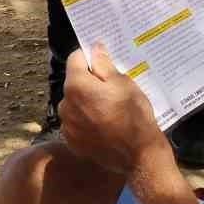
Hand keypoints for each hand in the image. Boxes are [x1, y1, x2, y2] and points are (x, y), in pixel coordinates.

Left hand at [59, 44, 169, 176]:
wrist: (138, 155)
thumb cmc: (133, 114)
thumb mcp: (123, 83)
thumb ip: (104, 64)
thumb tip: (94, 48)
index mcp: (76, 85)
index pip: (75, 58)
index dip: (90, 57)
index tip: (103, 62)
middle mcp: (65, 104)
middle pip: (74, 82)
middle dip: (89, 81)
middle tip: (111, 89)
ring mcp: (67, 125)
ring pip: (75, 103)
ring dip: (86, 102)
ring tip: (109, 109)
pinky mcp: (72, 141)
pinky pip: (76, 122)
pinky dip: (86, 120)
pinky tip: (103, 125)